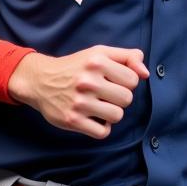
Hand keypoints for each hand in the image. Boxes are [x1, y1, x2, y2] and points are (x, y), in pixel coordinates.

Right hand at [8, 44, 148, 138]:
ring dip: (111, 113)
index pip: (133, 79)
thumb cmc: (76, 67)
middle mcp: (88, 81)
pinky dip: (102, 128)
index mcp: (97, 61)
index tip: (112, 80)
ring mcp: (79, 102)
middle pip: (127, 99)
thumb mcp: (100, 53)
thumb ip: (127, 57)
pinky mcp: (72, 120)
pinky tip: (94, 118)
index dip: (126, 82)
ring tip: (99, 106)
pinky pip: (102, 132)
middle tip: (105, 94)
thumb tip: (146, 73)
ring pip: (117, 116)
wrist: (40, 80)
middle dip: (119, 97)